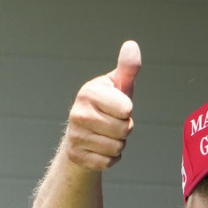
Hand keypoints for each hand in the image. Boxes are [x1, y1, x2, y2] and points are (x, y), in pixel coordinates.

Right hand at [63, 40, 140, 169]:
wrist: (84, 134)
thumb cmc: (107, 106)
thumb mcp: (119, 87)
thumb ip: (128, 69)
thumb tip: (132, 45)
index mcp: (89, 92)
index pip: (126, 109)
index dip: (127, 111)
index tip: (118, 107)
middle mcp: (78, 113)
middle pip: (124, 130)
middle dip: (125, 129)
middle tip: (113, 123)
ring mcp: (75, 135)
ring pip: (117, 147)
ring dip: (118, 144)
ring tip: (106, 134)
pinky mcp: (76, 155)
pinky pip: (109, 162)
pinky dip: (110, 158)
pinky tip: (100, 148)